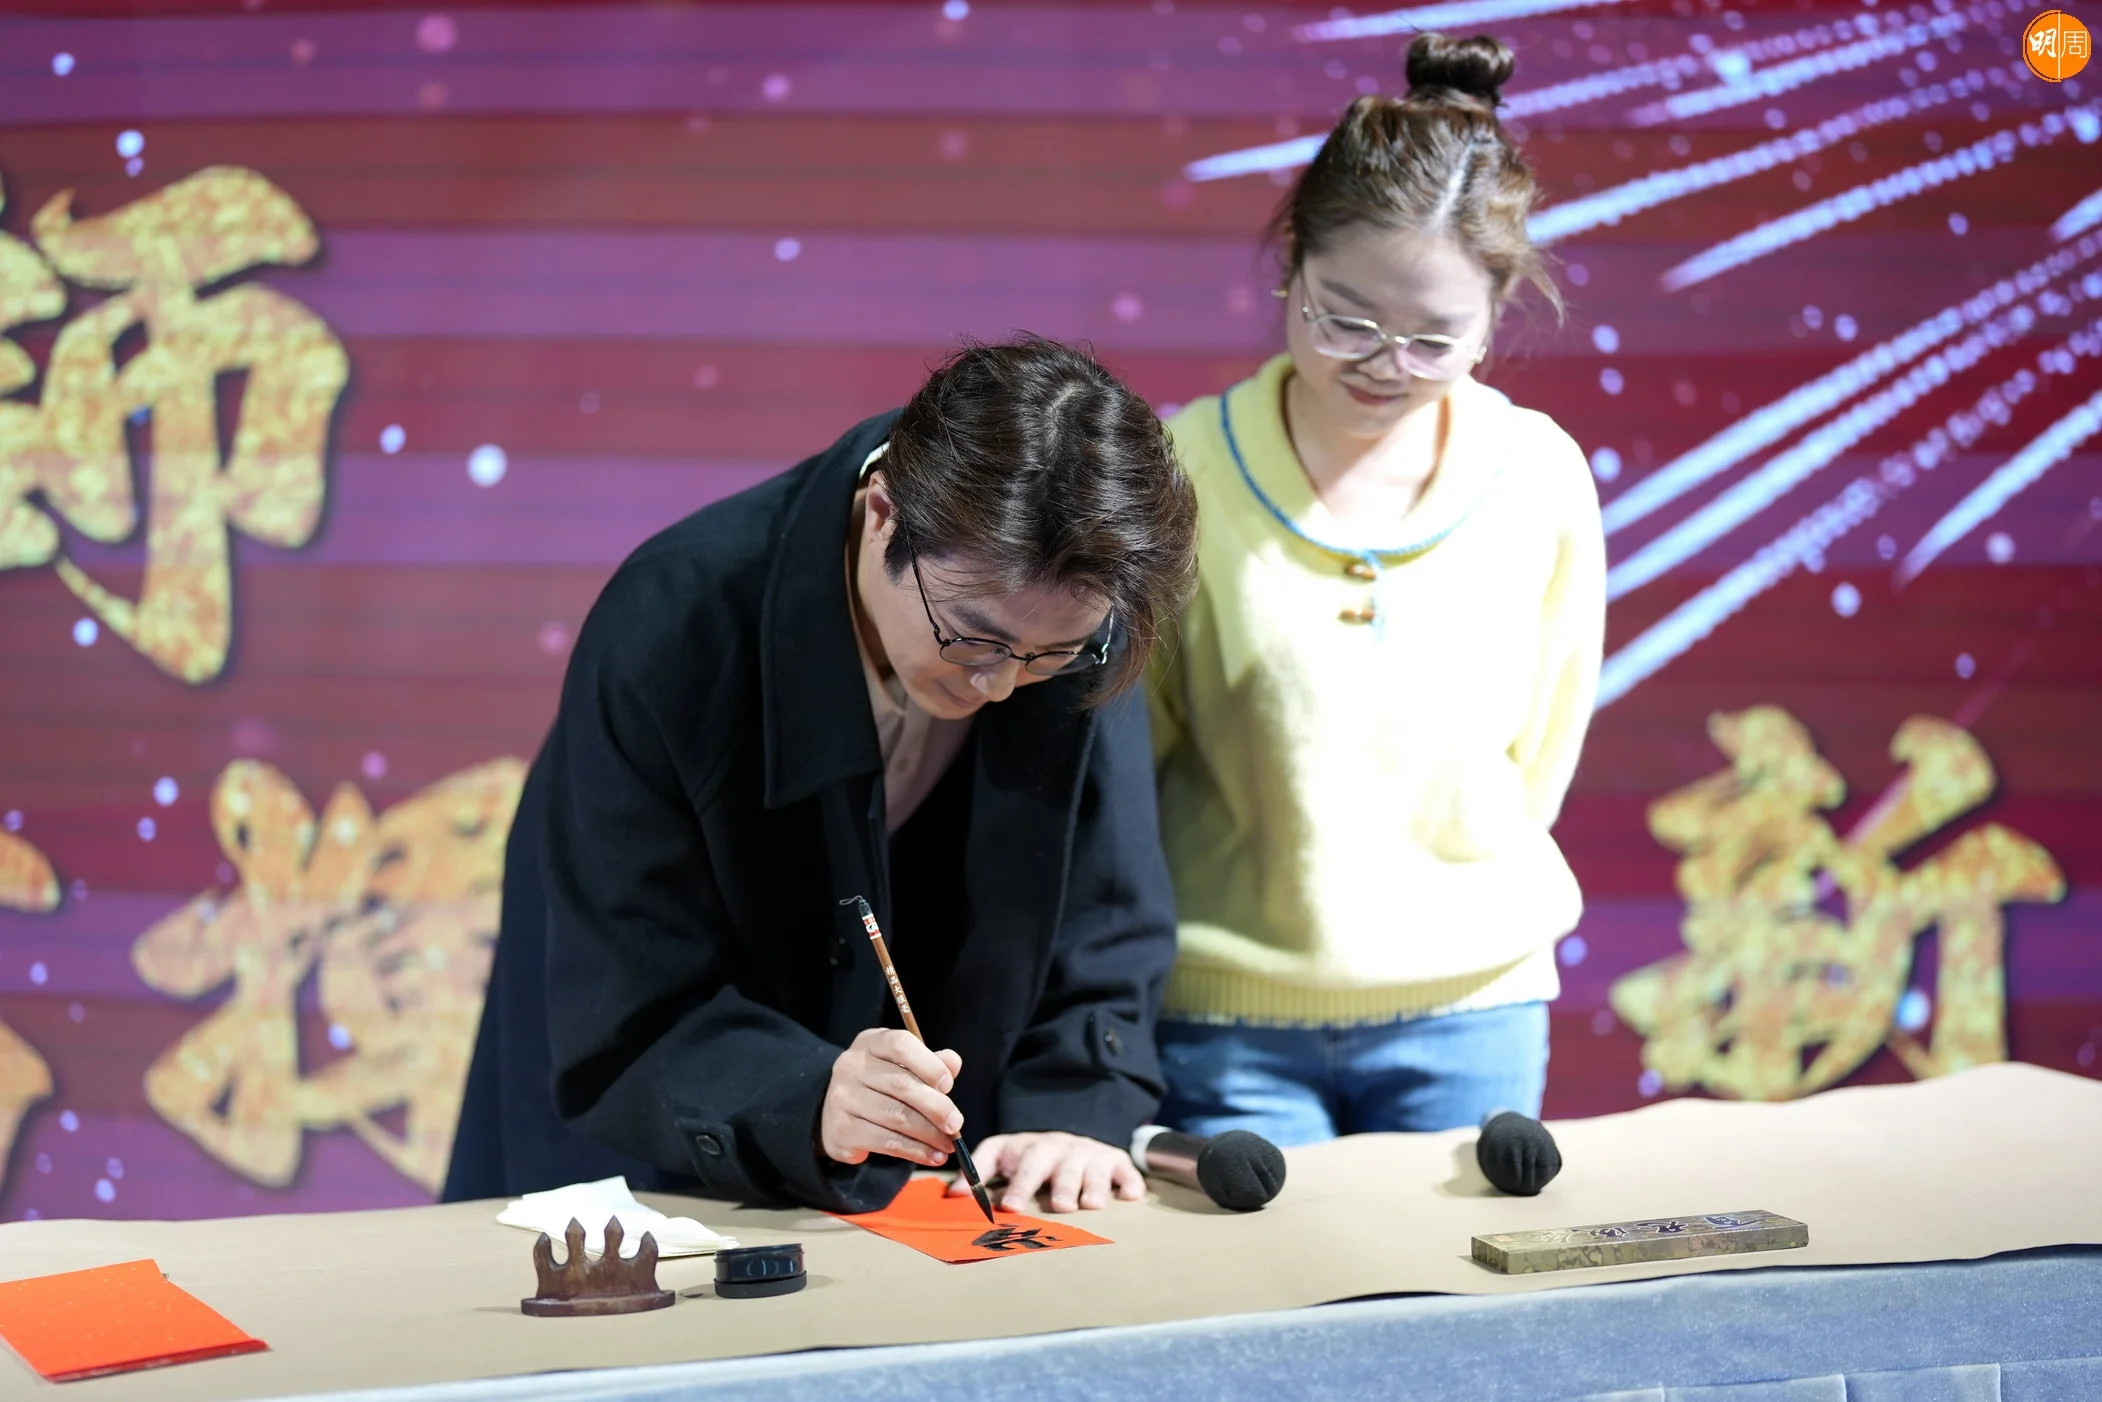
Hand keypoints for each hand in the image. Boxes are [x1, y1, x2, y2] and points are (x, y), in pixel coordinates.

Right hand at [820, 1029, 964, 1167]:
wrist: (834, 1113)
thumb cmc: (880, 1085)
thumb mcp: (902, 1065)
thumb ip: (930, 1062)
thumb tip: (953, 1062)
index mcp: (870, 1043)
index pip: (901, 1045)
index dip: (929, 1065)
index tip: (949, 1085)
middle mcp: (851, 1066)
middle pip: (901, 1085)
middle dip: (936, 1107)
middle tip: (956, 1124)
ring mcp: (843, 1098)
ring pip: (896, 1117)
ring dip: (929, 1134)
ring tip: (949, 1145)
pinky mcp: (842, 1130)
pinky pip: (886, 1142)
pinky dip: (915, 1151)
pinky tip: (933, 1156)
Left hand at [949, 1131, 1143, 1213]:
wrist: (1070, 1137)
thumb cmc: (1031, 1156)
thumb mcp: (1003, 1155)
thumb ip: (979, 1172)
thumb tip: (953, 1196)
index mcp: (1035, 1149)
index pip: (1026, 1164)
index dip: (1019, 1185)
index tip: (1011, 1208)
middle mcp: (1065, 1150)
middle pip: (1064, 1166)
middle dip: (1063, 1185)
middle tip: (1060, 1206)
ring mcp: (1093, 1156)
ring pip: (1096, 1169)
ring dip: (1095, 1186)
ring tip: (1092, 1204)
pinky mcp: (1117, 1163)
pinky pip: (1127, 1172)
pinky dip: (1131, 1183)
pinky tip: (1132, 1195)